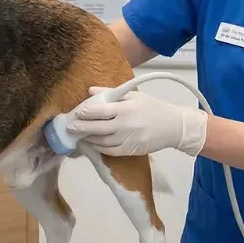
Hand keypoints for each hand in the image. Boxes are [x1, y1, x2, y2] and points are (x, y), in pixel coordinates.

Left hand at [69, 88, 207, 156]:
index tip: (76, 112)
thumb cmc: (153, 107)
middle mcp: (124, 124)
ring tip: (78, 135)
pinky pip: (109, 151)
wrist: (173, 127)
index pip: (99, 110)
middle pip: (96, 127)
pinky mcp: (130, 150)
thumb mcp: (134, 95)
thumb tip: (90, 91)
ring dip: (87, 138)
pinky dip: (98, 147)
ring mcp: (127, 139)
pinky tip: (91, 144)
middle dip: (80, 127)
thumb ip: (111, 93)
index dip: (85, 112)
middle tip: (70, 126)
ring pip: (101, 141)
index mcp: (125, 108)